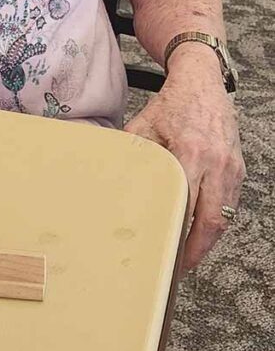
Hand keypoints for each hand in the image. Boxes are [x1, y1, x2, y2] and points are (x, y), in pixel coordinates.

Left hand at [124, 44, 245, 273]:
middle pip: (211, 221)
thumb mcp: (144, 125)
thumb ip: (132, 154)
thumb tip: (111, 178)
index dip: (179, 237)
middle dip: (196, 251)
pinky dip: (216, 222)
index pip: (187, 205)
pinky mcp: (238, 169)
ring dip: (207, 240)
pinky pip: (230, 205)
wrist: (202, 81)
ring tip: (187, 256)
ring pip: (224, 218)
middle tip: (179, 268)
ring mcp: (231, 167)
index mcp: (190, 152)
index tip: (167, 256)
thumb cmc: (172, 104)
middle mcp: (216, 163)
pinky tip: (199, 229)